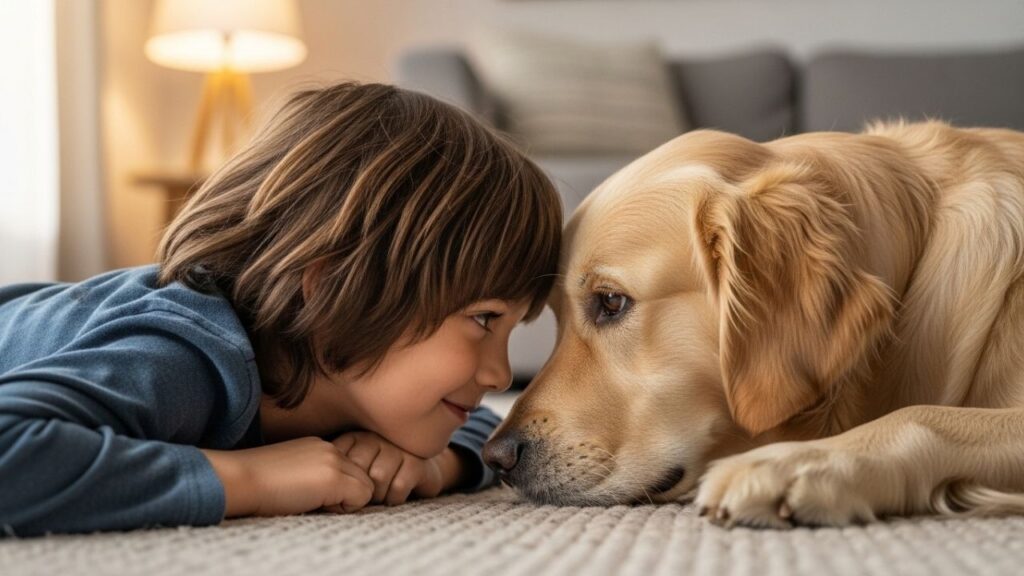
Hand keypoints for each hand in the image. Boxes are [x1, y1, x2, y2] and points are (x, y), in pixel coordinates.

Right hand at [201, 436, 373, 517]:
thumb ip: (316, 476)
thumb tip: (338, 496)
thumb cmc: (257, 484)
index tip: (312, 495)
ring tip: (314, 503)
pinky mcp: (333, 477)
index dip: (338, 489)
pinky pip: (362, 497)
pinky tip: (315, 505)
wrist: (238, 480)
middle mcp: (331, 447)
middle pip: (363, 477)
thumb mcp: (292, 472)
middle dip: (346, 495)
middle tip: (315, 502)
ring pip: (367, 487)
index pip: (352, 469)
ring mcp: (334, 460)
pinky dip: (344, 508)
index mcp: (320, 445)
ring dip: (345, 501)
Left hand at [331, 431, 465, 505]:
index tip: (344, 493)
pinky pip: (398, 486)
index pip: (340, 461)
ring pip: (378, 477)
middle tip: (363, 500)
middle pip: (358, 470)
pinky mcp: (417, 462)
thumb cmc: (377, 475)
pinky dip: (393, 499)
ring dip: (377, 496)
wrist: (419, 472)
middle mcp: (376, 438)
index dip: (341, 483)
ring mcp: (397, 448)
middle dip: (359, 491)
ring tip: (378, 499)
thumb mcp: (350, 470)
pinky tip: (393, 498)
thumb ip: (332, 473)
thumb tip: (311, 490)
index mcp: (355, 437)